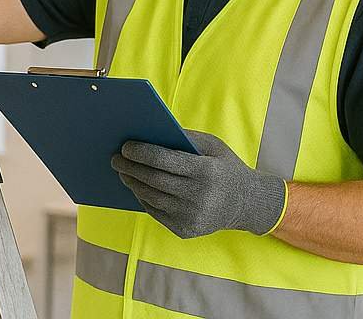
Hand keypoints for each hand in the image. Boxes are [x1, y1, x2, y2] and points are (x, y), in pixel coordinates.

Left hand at [110, 129, 286, 237]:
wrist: (247, 203)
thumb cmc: (225, 167)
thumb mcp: (212, 145)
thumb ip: (184, 137)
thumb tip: (150, 131)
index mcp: (206, 172)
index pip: (165, 161)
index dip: (142, 152)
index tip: (125, 146)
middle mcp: (199, 197)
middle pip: (154, 180)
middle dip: (131, 168)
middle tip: (115, 158)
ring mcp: (192, 217)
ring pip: (152, 198)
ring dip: (133, 183)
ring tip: (122, 171)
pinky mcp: (186, 231)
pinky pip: (156, 212)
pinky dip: (143, 198)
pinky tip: (136, 186)